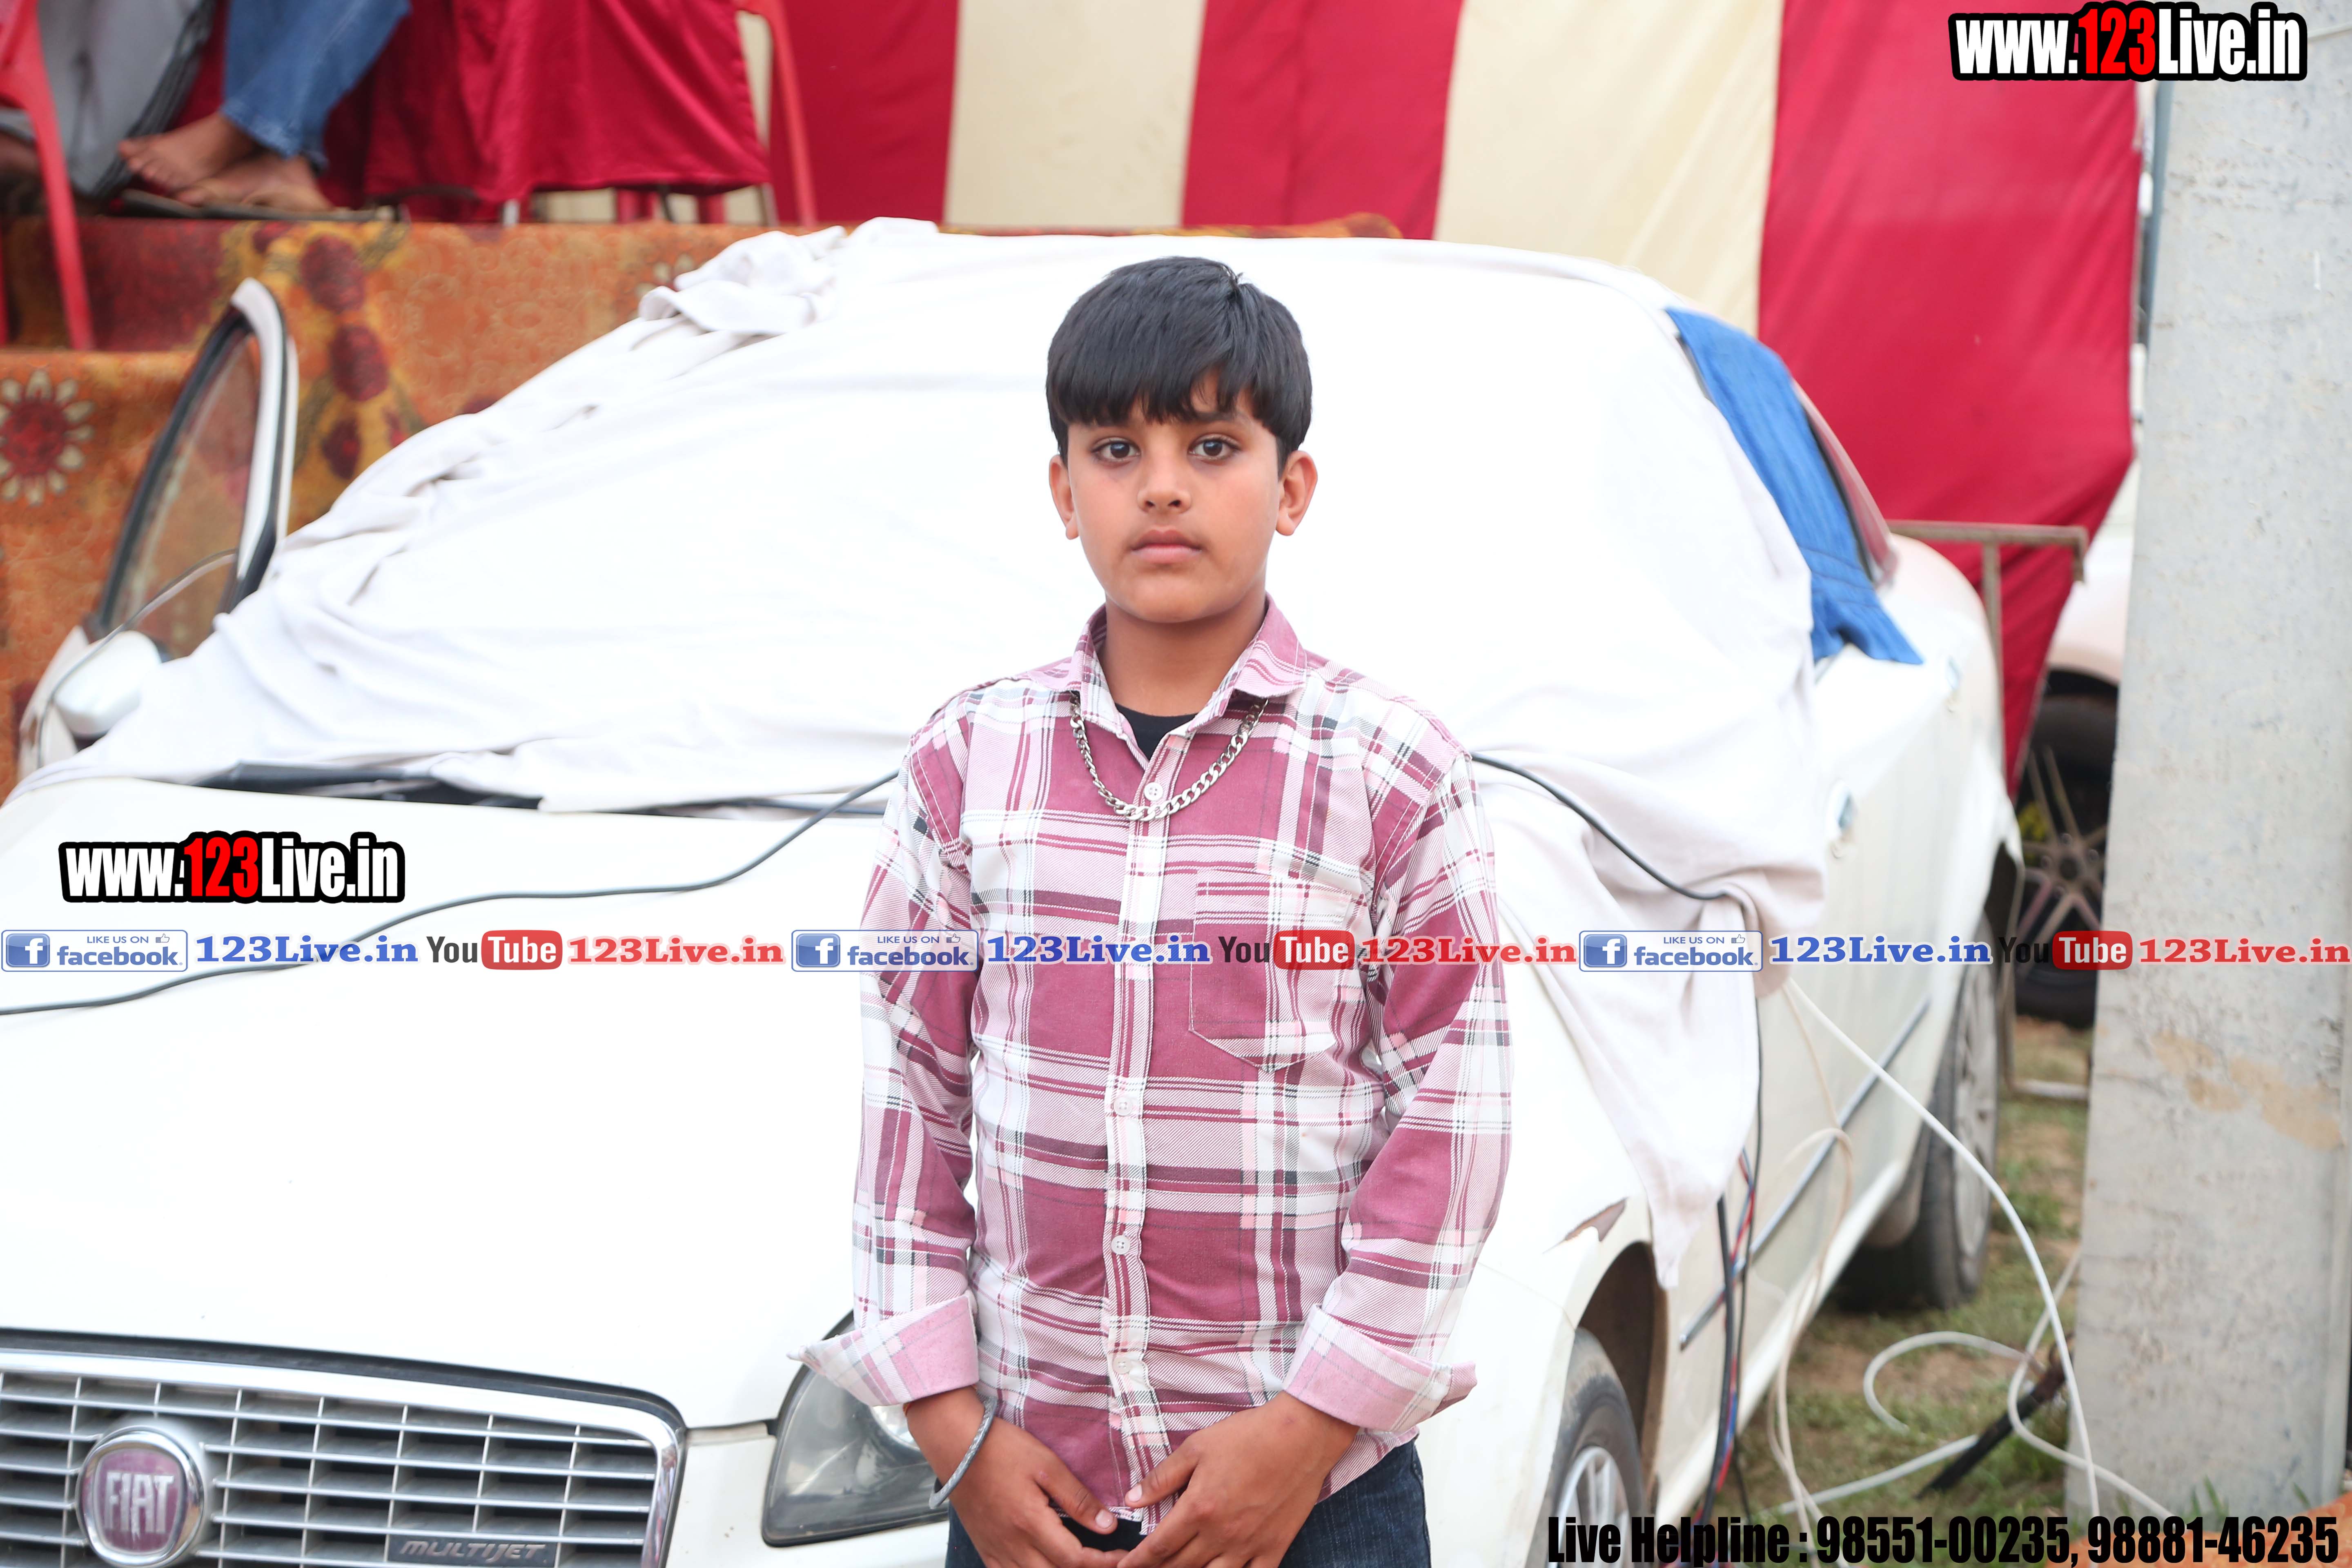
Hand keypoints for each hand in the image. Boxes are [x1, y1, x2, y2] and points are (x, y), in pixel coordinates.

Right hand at [904, 1388, 1123, 1567]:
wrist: (956, 1444)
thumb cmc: (1001, 1448)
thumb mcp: (1047, 1465)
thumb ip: (1076, 1498)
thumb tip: (1106, 1525)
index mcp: (1030, 1523)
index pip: (1075, 1559)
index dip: (1103, 1562)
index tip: (1123, 1557)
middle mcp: (1012, 1544)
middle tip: (1108, 1562)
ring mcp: (996, 1549)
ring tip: (1080, 1563)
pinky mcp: (984, 1547)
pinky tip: (1042, 1565)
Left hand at [1116, 1394, 1356, 1567]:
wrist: (1302, 1437)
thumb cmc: (1247, 1437)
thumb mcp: (1197, 1447)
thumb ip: (1163, 1477)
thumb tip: (1131, 1501)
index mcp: (1199, 1508)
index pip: (1158, 1548)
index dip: (1135, 1562)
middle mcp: (1221, 1534)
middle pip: (1180, 1567)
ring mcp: (1249, 1545)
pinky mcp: (1274, 1548)